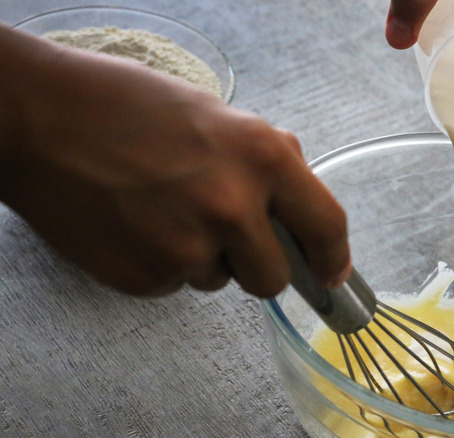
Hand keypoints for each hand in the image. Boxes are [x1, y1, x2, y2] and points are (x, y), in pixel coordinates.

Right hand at [0, 26, 350, 296]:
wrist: (42, 121)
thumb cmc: (129, 107)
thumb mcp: (220, 115)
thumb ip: (268, 160)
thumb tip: (300, 198)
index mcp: (263, 158)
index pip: (326, 225)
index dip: (334, 258)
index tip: (333, 277)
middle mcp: (234, 208)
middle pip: (273, 278)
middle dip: (255, 264)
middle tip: (221, 231)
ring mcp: (188, 249)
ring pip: (219, 281)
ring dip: (203, 258)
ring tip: (161, 209)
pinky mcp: (147, 278)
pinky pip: (175, 285)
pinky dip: (162, 264)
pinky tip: (136, 224)